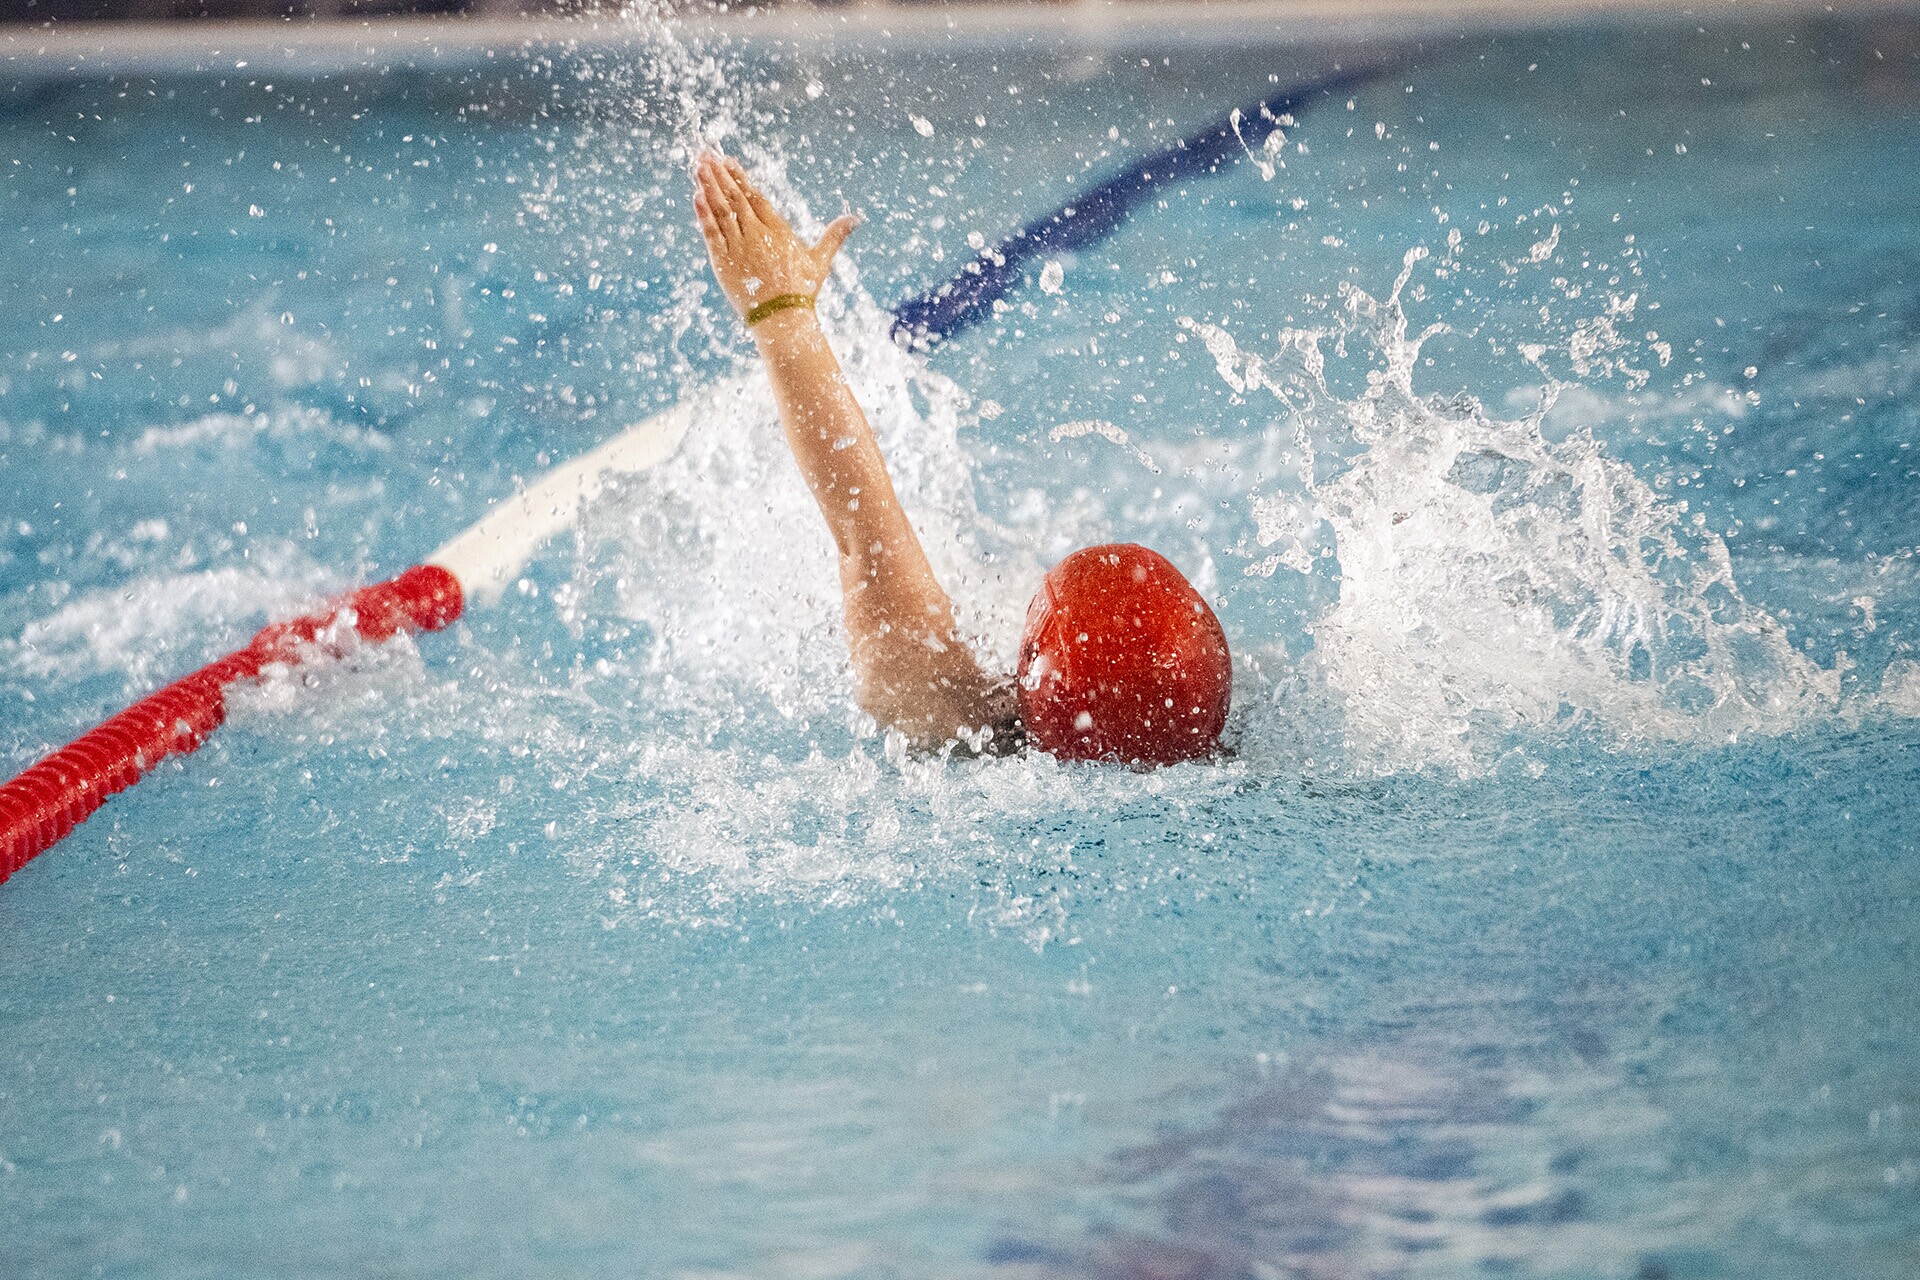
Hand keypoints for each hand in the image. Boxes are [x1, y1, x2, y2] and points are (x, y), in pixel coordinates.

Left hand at [692, 151, 857, 321]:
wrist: (782, 317)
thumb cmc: (803, 291)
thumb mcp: (820, 260)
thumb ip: (834, 236)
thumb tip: (856, 219)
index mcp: (777, 229)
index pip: (755, 196)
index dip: (739, 177)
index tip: (728, 160)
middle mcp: (756, 233)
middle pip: (735, 197)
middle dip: (719, 174)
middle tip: (706, 153)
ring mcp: (737, 246)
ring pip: (720, 210)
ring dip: (708, 186)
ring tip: (699, 166)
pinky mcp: (722, 261)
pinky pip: (710, 232)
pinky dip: (702, 213)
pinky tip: (695, 195)